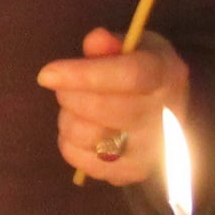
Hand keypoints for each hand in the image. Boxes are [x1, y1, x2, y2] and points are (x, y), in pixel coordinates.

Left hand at [36, 29, 191, 187]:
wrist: (167, 116)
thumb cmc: (145, 75)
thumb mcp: (135, 47)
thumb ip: (113, 43)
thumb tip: (96, 41)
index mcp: (167, 76)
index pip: (128, 76)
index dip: (84, 74)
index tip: (47, 74)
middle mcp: (165, 118)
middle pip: (102, 108)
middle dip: (70, 95)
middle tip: (64, 87)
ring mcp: (150, 152)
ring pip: (87, 136)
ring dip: (69, 118)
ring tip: (77, 109)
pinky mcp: (130, 174)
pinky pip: (80, 160)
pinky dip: (70, 142)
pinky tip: (83, 129)